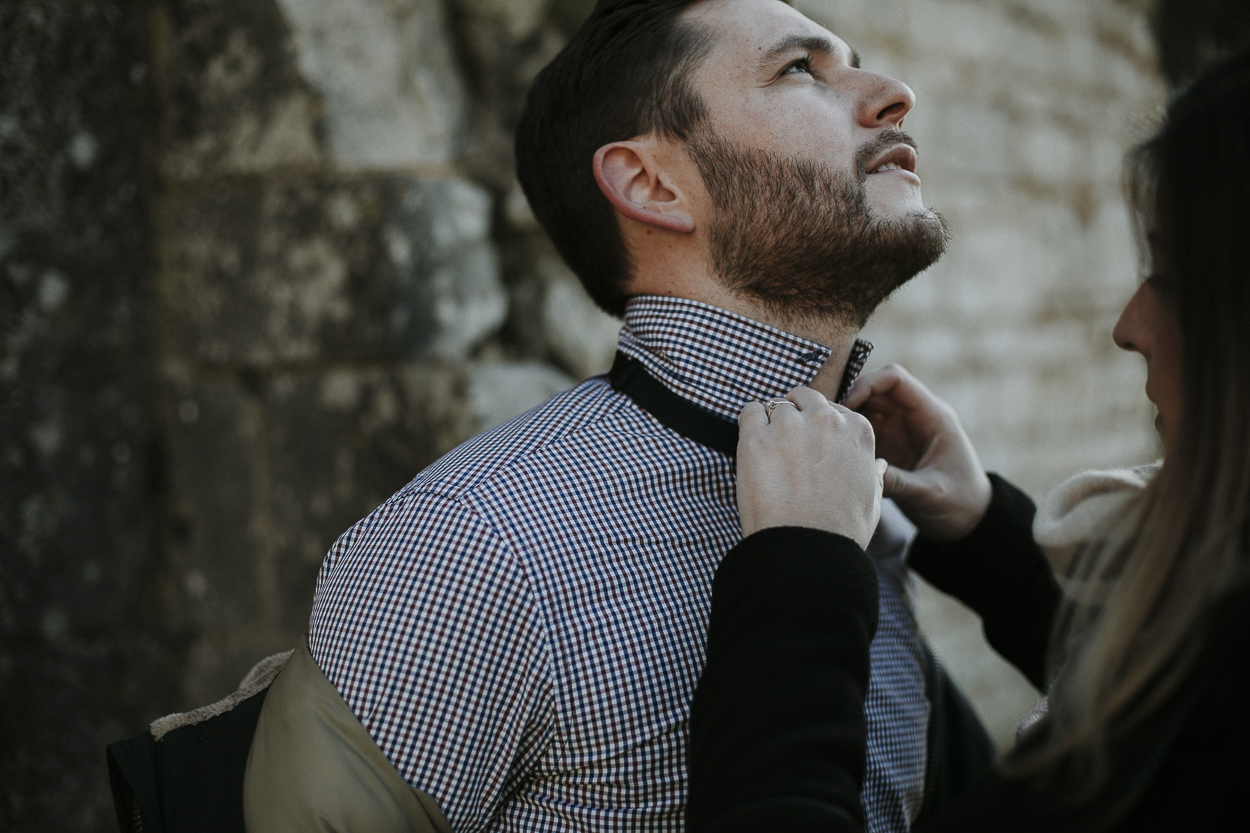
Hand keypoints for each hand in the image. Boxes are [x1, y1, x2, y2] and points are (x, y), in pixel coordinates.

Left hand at [736, 386, 884, 549]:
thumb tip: (878, 466)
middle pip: (805, 398)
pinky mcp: (756, 438)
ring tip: (769, 452)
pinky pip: (750, 412)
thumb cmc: (840, 531)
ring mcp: (789, 426)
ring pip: (777, 405)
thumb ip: (874, 476)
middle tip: (787, 444)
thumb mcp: (872, 502)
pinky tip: (752, 444)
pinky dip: (749, 422)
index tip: (811, 447)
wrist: (805, 550)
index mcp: (857, 430)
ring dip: (772, 422)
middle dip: (797, 414)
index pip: (833, 409)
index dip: (819, 427)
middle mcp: (825, 419)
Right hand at [843, 364, 990, 541]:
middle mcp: (914, 418)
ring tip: (827, 438)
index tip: (845, 405)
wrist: (969, 522)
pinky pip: (864, 433)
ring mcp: (900, 432)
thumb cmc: (960, 504)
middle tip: (826, 423)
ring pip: (865, 411)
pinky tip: (835, 453)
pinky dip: (849, 438)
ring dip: (846, 420)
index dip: (867, 385)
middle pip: (874, 392)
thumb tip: (863, 473)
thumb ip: (898, 482)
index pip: (895, 380)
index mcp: (932, 416)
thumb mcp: (930, 494)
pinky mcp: (890, 449)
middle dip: (849, 402)